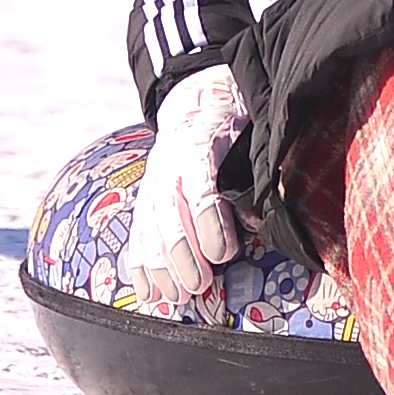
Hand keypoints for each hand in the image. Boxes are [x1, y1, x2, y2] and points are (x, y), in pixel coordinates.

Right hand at [123, 65, 246, 313]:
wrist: (198, 98)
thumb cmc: (234, 120)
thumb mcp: (252, 131)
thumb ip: (255, 169)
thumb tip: (256, 217)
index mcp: (200, 141)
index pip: (199, 183)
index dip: (209, 222)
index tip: (224, 253)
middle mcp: (169, 162)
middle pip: (168, 213)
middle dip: (182, 255)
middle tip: (200, 285)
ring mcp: (153, 181)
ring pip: (149, 227)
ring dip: (161, 266)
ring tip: (177, 296)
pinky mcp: (145, 198)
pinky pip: (137, 233)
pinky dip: (141, 266)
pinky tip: (148, 292)